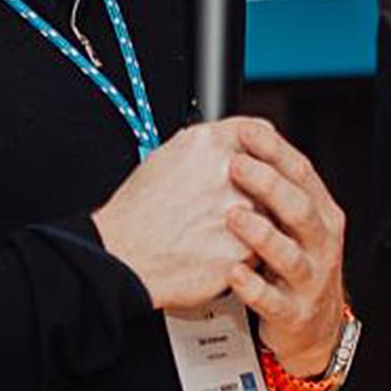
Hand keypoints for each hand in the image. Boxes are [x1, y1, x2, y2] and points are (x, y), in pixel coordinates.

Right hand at [92, 118, 275, 310]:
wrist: (122, 257)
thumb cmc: (137, 212)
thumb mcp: (166, 156)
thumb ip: (209, 145)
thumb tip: (241, 137)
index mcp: (210, 143)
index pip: (259, 133)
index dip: (259, 150)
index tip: (259, 161)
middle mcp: (230, 172)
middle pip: (268, 176)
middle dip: (252, 191)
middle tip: (221, 207)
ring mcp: (242, 211)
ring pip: (267, 214)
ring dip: (251, 223)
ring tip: (211, 231)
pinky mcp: (245, 249)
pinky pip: (258, 248)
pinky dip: (241, 251)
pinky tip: (212, 250)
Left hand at [222, 123, 347, 376]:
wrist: (315, 328)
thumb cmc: (294, 265)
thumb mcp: (293, 224)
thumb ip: (276, 188)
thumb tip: (248, 137)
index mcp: (321, 215)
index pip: (303, 174)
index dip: (275, 151)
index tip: (246, 132)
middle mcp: (320, 244)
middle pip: (300, 209)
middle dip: (268, 184)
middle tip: (235, 166)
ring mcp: (310, 280)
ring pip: (289, 255)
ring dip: (260, 234)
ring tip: (232, 216)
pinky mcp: (294, 313)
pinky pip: (273, 300)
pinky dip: (252, 287)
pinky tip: (232, 273)